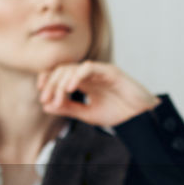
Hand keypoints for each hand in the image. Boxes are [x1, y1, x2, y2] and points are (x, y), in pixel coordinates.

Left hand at [37, 61, 159, 126]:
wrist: (141, 117)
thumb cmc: (119, 113)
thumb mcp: (88, 114)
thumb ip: (69, 109)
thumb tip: (46, 106)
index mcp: (84, 82)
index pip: (60, 74)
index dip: (48, 81)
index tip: (42, 96)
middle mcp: (90, 74)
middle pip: (62, 70)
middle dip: (51, 84)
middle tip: (46, 99)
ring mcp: (100, 71)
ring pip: (73, 68)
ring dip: (61, 83)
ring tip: (58, 98)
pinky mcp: (110, 71)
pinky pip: (88, 67)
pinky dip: (76, 76)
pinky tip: (70, 89)